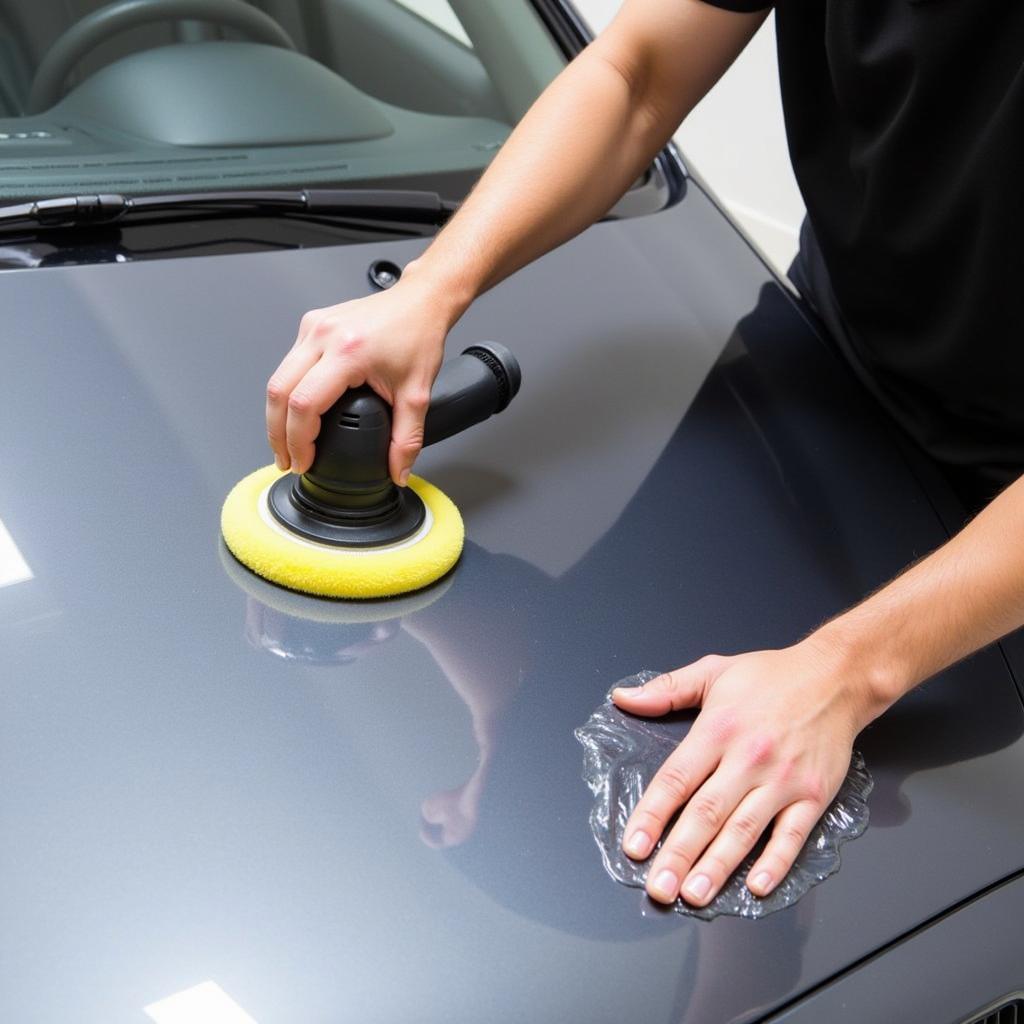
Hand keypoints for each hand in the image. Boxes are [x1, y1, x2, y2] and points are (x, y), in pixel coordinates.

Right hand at [265, 266, 455, 482]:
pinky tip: (296, 412)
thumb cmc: (418, 335)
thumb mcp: (417, 394)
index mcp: (348, 352)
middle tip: (287, 460)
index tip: (303, 462)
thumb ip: (407, 439)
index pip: (304, 404)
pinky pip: (288, 363)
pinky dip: (287, 392)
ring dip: (277, 414)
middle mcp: (323, 335)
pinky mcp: (312, 324)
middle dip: (277, 434)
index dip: (297, 440)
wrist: (420, 300)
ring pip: (278, 377)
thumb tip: (398, 472)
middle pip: (279, 392)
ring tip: (288, 443)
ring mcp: (313, 327)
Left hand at [611, 641, 875, 907]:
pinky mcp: (813, 795)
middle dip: (679, 853)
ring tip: (694, 895)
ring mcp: (782, 779)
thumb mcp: (713, 671)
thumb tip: (624, 698)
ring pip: (744, 830)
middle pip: (706, 813)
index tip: (635, 845)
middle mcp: (748, 758)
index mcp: (718, 729)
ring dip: (717, 866)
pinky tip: (756, 886)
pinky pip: (792, 835)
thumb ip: (667, 689)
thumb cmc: (773, 676)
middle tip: (658, 887)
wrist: (836, 677)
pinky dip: (776, 862)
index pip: (676, 778)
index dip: (652, 814)